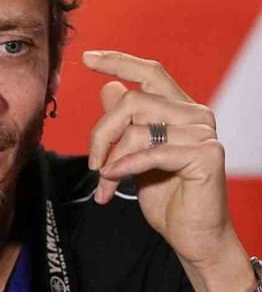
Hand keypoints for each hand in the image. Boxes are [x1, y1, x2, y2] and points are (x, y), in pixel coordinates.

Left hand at [82, 50, 254, 291]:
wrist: (191, 235)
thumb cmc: (164, 195)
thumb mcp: (134, 153)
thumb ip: (125, 121)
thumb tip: (110, 87)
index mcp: (178, 109)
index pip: (149, 72)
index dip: (117, 61)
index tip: (86, 57)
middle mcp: (194, 114)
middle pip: (132, 101)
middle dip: (102, 131)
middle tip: (92, 162)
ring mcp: (203, 133)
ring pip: (137, 127)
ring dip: (111, 157)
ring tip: (103, 182)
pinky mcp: (206, 155)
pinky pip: (150, 151)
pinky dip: (124, 166)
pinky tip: (112, 180)